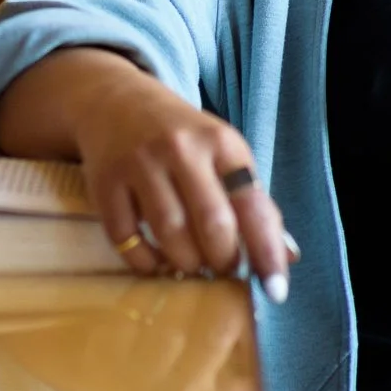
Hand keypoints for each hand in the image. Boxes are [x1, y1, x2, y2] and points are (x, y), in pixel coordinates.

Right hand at [0, 47, 293, 299]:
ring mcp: (140, 164)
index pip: (253, 205)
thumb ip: (251, 201)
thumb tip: (285, 256)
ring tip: (193, 265)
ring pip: (171, 235)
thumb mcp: (223, 154)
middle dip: (224, 261)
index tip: (276, 290)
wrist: (116, 100)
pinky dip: (146, 262)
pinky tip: (157, 261)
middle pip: (213, 224)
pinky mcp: (106, 182)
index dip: (267, 252)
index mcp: (221, 142)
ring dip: (188, 264)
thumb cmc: (182, 137)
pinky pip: (128, 239)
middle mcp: (181, 148)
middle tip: (223, 268)